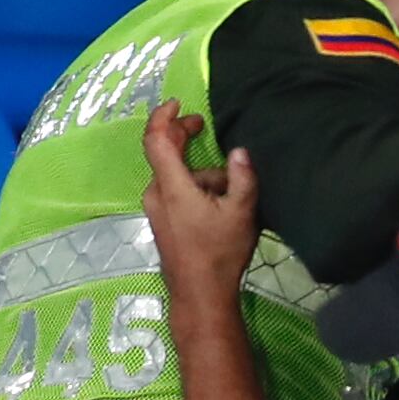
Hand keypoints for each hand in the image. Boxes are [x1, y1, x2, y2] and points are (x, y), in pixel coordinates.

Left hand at [141, 103, 257, 305]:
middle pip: (163, 153)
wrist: (200, 295)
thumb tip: (240, 151)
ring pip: (174, 176)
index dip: (164, 116)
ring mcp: (156, 209)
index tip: (178, 104)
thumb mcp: (242, 213)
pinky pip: (174, 192)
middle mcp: (156, 194)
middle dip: (182, 136)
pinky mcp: (162, 222)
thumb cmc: (220, 254)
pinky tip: (217, 204)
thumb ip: (243, 178)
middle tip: (202, 126)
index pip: (156, 139)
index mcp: (172, 186)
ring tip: (229, 187)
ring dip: (197, 172)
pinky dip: (192, 187)